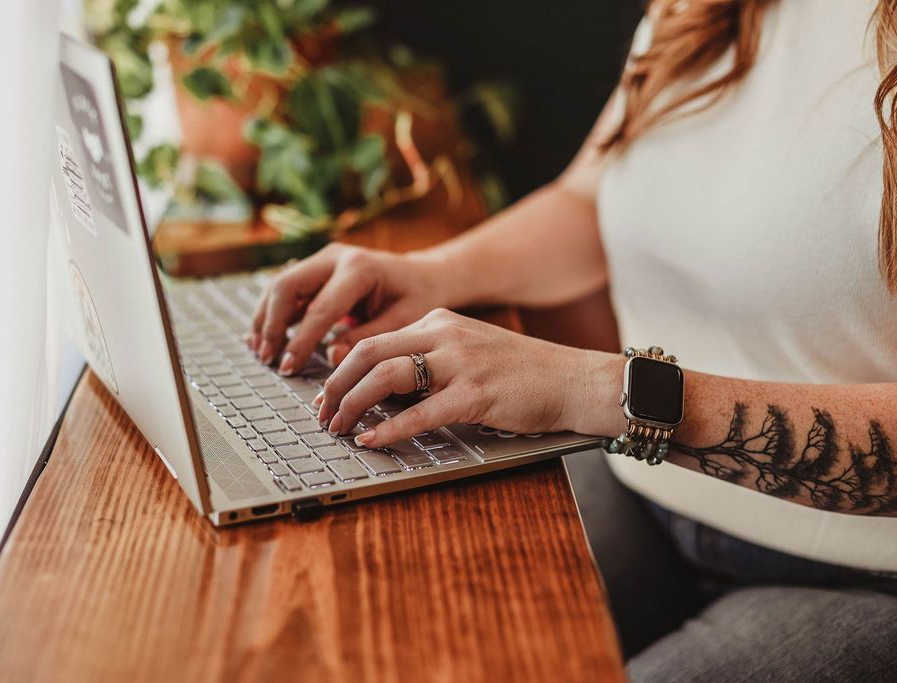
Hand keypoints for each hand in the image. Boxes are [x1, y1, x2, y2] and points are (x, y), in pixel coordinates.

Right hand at [248, 244, 454, 374]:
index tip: (287, 366)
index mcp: (359, 268)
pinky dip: (273, 312)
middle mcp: (336, 257)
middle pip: (287, 286)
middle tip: (267, 357)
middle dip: (271, 324)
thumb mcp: (403, 321)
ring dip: (265, 318)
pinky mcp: (318, 268)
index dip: (300, 341)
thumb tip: (332, 357)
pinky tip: (264, 336)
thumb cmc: (418, 298)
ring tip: (260, 351)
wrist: (426, 274)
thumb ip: (367, 339)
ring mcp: (324, 259)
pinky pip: (287, 288)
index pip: (319, 308)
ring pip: (280, 285)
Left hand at [316, 308, 625, 447]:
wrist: (573, 379)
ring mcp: (461, 362)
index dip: (342, 368)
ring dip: (354, 404)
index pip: (374, 339)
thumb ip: (429, 361)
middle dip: (337, 385)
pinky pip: (420, 412)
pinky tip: (372, 441)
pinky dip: (388, 429)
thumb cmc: (522, 372)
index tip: (327, 393)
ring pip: (387, 376)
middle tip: (322, 412)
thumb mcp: (469, 351)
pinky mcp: (476, 394)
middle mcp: (445, 334)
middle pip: (369, 353)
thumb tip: (382, 391)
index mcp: (439, 321)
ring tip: (339, 427)